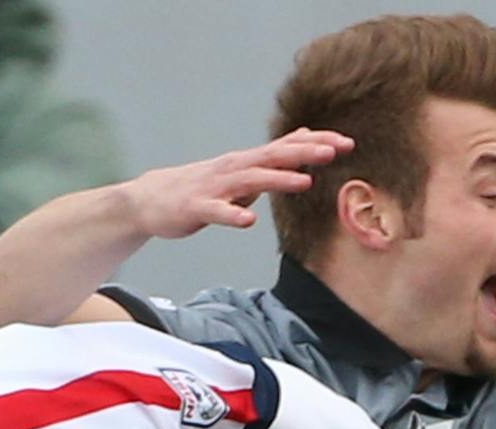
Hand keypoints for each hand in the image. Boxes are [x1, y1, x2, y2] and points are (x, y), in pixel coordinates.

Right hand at [122, 129, 353, 239]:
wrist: (149, 199)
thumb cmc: (198, 186)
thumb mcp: (239, 169)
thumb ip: (271, 157)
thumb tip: (303, 139)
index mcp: (246, 162)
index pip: (286, 148)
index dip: (316, 143)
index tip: (347, 142)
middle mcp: (234, 168)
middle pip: (274, 157)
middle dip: (305, 153)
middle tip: (336, 150)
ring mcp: (215, 188)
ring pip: (251, 181)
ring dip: (278, 180)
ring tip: (305, 182)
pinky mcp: (196, 208)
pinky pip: (217, 213)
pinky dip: (232, 215)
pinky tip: (248, 222)